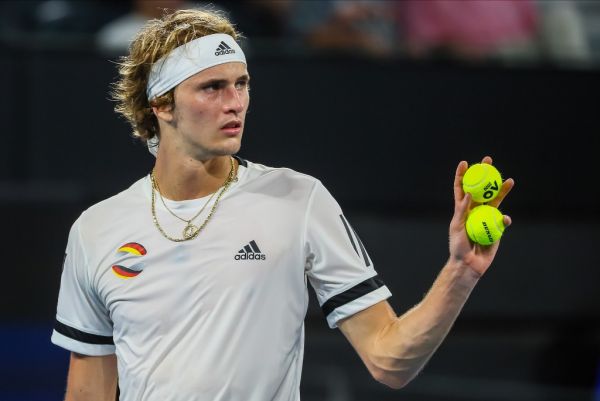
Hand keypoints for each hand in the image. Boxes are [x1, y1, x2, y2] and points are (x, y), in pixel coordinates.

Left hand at [448, 156, 514, 275]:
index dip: (462, 175)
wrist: (469, 264)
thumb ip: (462, 210)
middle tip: (490, 163)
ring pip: (496, 201)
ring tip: (510, 181)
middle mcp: (475, 211)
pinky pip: (503, 221)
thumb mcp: (457, 226)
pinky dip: (505, 219)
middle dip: (486, 175)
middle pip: (481, 190)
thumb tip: (469, 192)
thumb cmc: (458, 246)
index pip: (461, 188)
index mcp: (462, 209)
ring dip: (503, 190)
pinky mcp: (497, 229)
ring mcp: (486, 218)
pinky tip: (505, 219)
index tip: (465, 163)